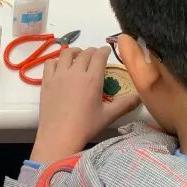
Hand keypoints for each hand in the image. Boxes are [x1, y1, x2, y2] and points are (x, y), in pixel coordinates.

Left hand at [32, 46, 139, 164]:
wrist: (59, 135)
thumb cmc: (85, 127)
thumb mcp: (108, 116)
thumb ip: (125, 104)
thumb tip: (140, 97)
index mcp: (92, 79)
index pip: (99, 56)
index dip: (104, 51)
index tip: (106, 51)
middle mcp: (75, 72)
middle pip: (84, 53)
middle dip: (92, 51)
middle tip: (95, 55)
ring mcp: (59, 75)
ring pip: (66, 54)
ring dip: (74, 52)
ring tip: (78, 55)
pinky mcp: (46, 81)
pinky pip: (50, 62)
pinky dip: (57, 60)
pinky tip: (60, 66)